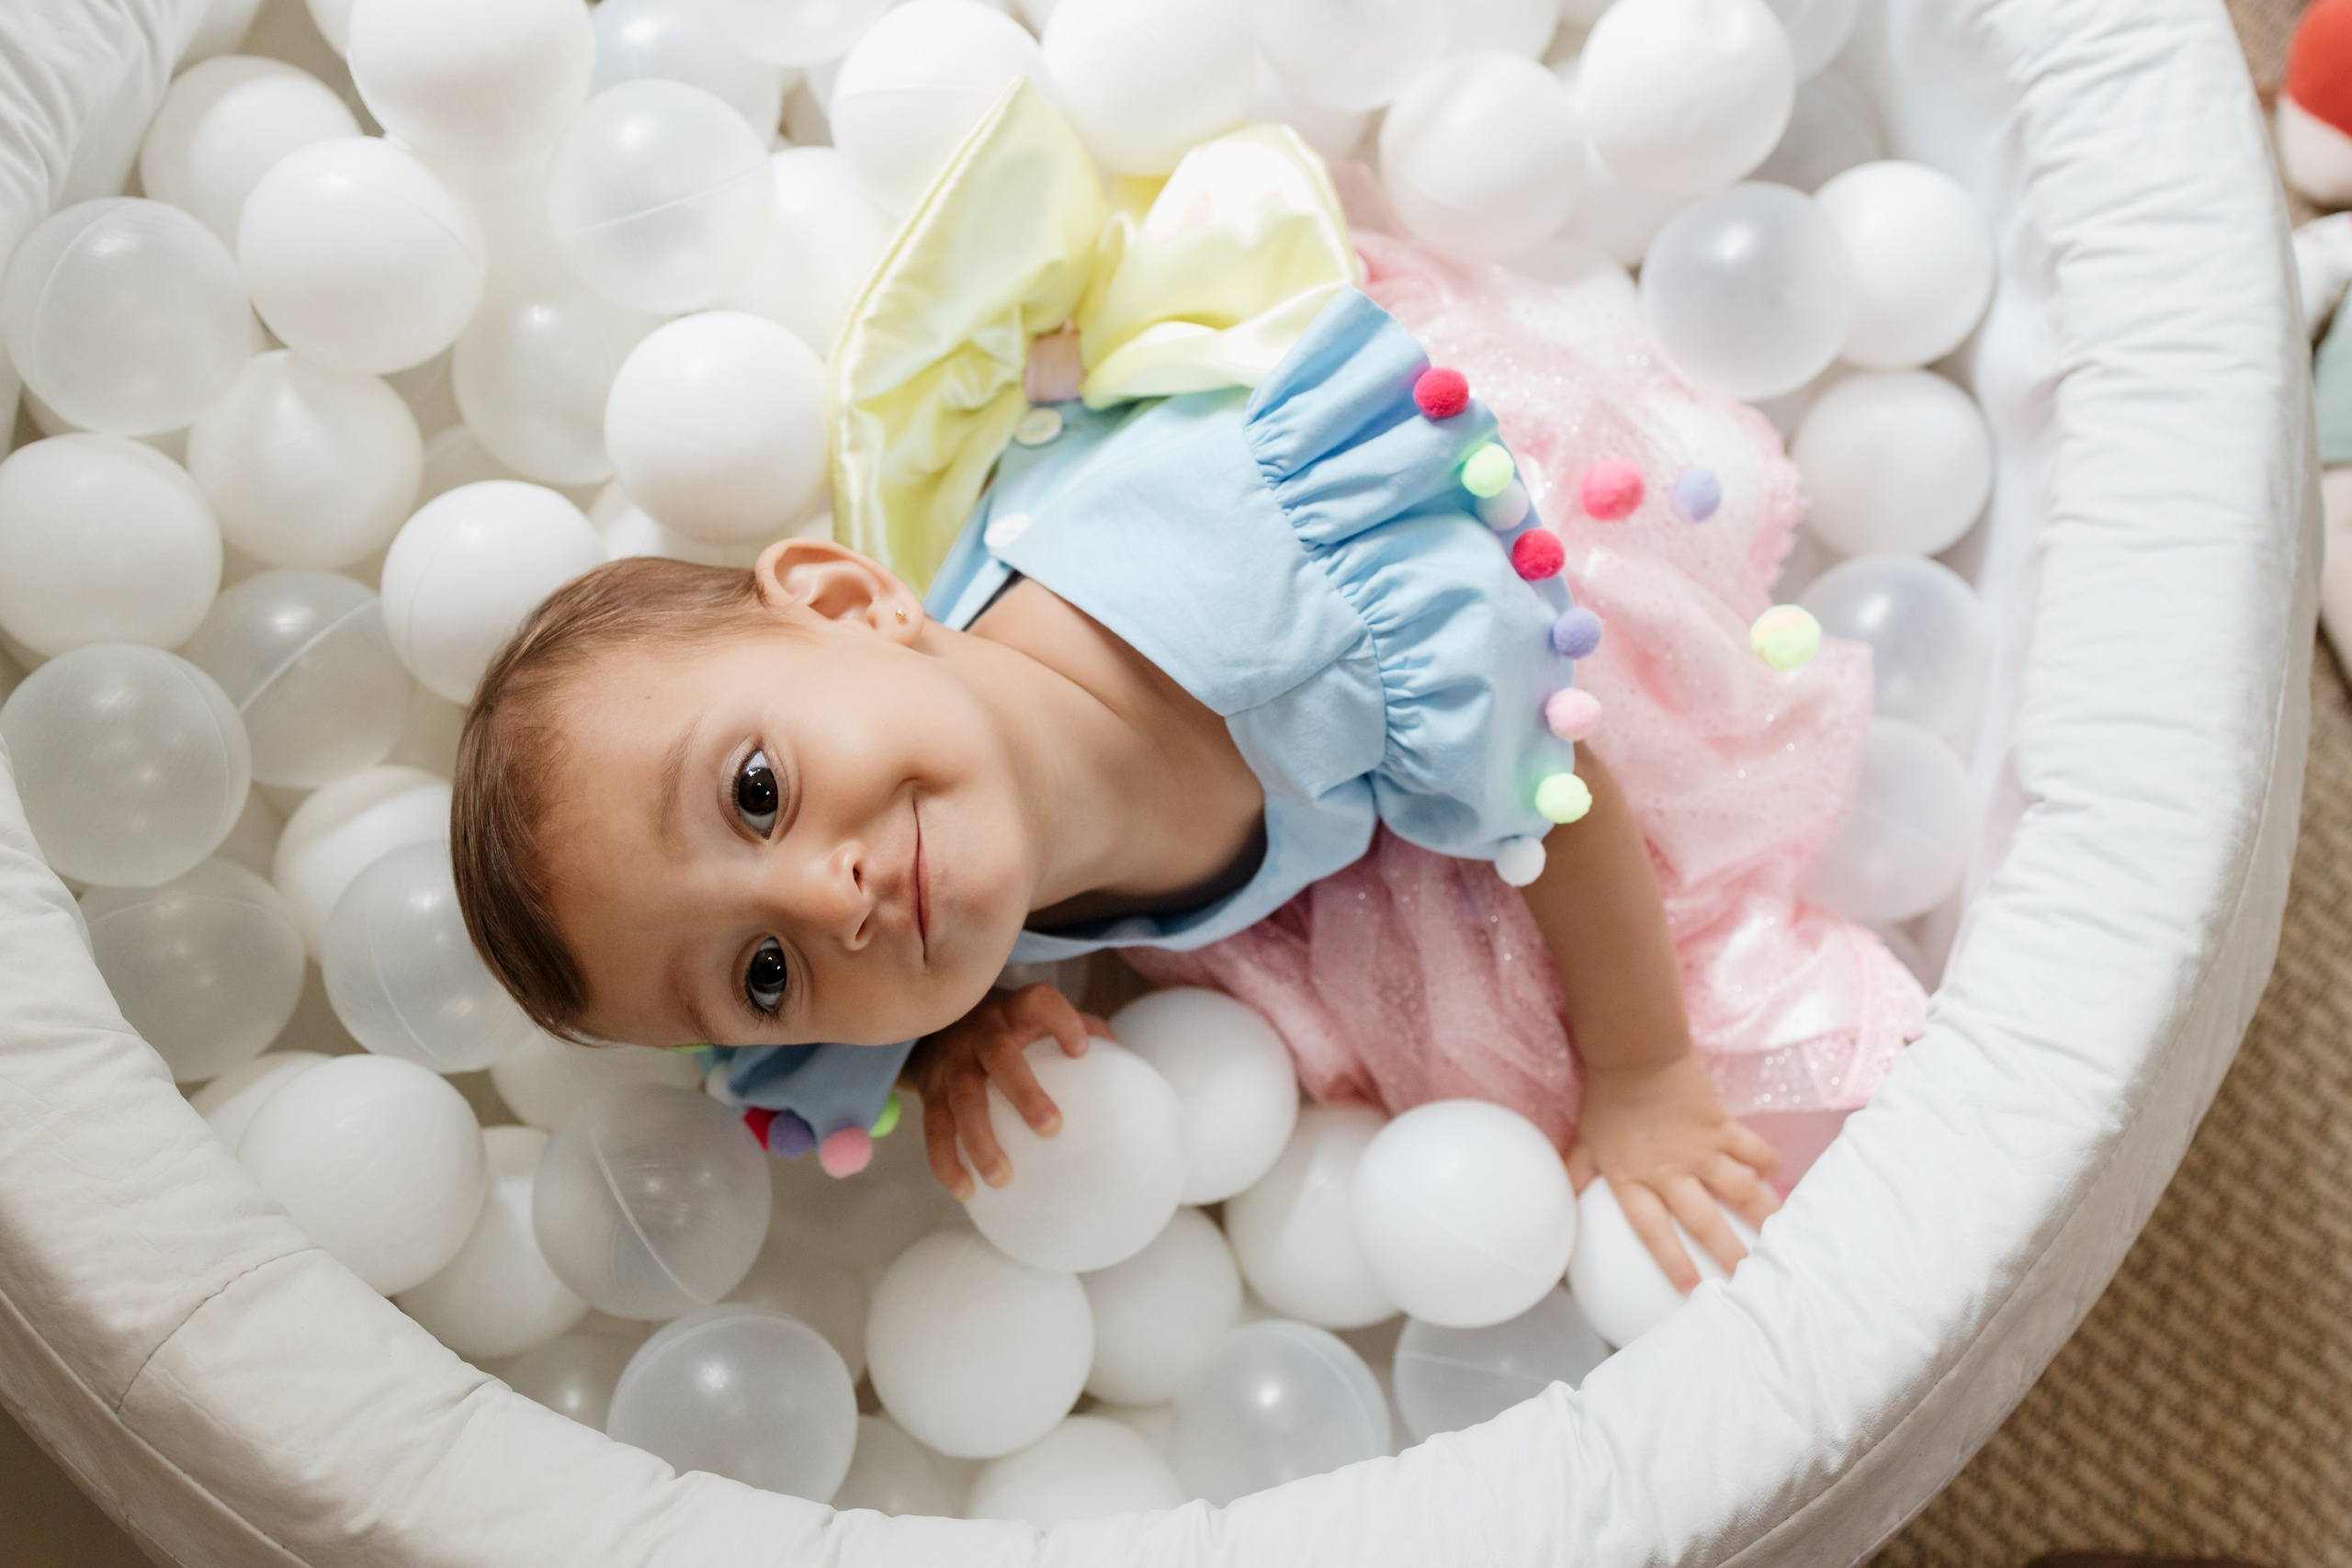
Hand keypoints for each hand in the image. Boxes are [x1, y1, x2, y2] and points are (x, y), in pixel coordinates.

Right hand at [902, 983, 1106, 1199]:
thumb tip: (1130, 1065)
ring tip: (1003, 1178)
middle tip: (1051, 1129)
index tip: (1081, 1050)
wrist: (934, 1021)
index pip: (1039, 1002)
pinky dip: (947, 1162)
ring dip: (980, 1140)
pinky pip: (935, 1129)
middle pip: (1000, 1057)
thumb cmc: (1009, 1026)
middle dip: (1023, 1091)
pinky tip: (966, 1191)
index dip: (1060, 1021)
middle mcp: (980, 1032)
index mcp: (1015, 1011)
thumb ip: (1083, 1030)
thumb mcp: (1038, 1018)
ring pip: (962, 1100)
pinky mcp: (929, 1090)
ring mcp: (952, 1062)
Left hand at [1566, 1052, 1780, 1292]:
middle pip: (1705, 1222)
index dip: (1673, 1263)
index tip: (1692, 1292)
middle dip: (1730, 1254)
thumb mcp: (1585, 1142)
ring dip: (1762, 1217)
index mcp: (1634, 1180)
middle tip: (1750, 1279)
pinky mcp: (1722, 1125)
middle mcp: (1671, 1172)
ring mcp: (1701, 1149)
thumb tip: (1558, 1206)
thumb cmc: (1606, 1099)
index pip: (1653, 1232)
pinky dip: (1768, 1164)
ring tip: (1780, 1240)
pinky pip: (1754, 1150)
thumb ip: (1576, 1176)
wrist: (1634, 1052)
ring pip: (1740, 1191)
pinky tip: (1778, 1177)